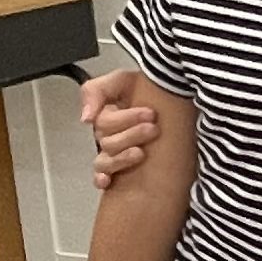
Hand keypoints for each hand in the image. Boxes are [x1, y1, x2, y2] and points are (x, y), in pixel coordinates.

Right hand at [81, 69, 157, 189]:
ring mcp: (114, 154)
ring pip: (105, 161)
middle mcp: (110, 135)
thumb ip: (96, 90)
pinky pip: (101, 178)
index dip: (127, 119)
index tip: (150, 113)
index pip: (105, 121)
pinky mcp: (122, 171)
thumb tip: (85, 118)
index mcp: (108, 115)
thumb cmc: (151, 91)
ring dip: (122, 158)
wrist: (175, 102)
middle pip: (108, 142)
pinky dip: (102, 179)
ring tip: (141, 152)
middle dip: (131, 135)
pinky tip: (108, 180)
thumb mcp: (123, 79)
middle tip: (153, 128)